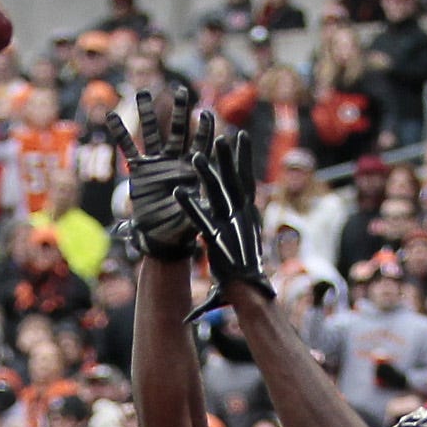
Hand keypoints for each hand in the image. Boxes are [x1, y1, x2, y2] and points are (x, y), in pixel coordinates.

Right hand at [106, 91, 206, 260]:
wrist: (162, 236)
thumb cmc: (182, 228)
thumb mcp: (193, 217)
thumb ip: (196, 206)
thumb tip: (199, 201)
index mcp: (192, 170)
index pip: (200, 145)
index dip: (203, 130)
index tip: (206, 113)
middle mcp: (175, 161)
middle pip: (178, 131)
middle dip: (179, 111)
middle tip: (180, 90)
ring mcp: (156, 163)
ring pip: (152, 133)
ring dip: (147, 113)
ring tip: (142, 92)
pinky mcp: (139, 170)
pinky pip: (128, 148)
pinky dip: (120, 132)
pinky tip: (111, 115)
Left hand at [177, 122, 267, 289]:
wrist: (248, 291)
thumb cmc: (244, 274)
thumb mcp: (243, 243)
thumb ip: (237, 228)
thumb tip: (238, 219)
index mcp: (247, 215)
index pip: (246, 181)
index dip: (243, 158)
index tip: (241, 138)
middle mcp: (241, 217)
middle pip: (235, 180)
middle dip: (229, 157)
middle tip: (224, 135)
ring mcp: (229, 227)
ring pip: (218, 194)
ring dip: (208, 174)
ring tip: (197, 156)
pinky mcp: (216, 240)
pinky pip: (200, 218)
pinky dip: (189, 206)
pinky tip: (178, 193)